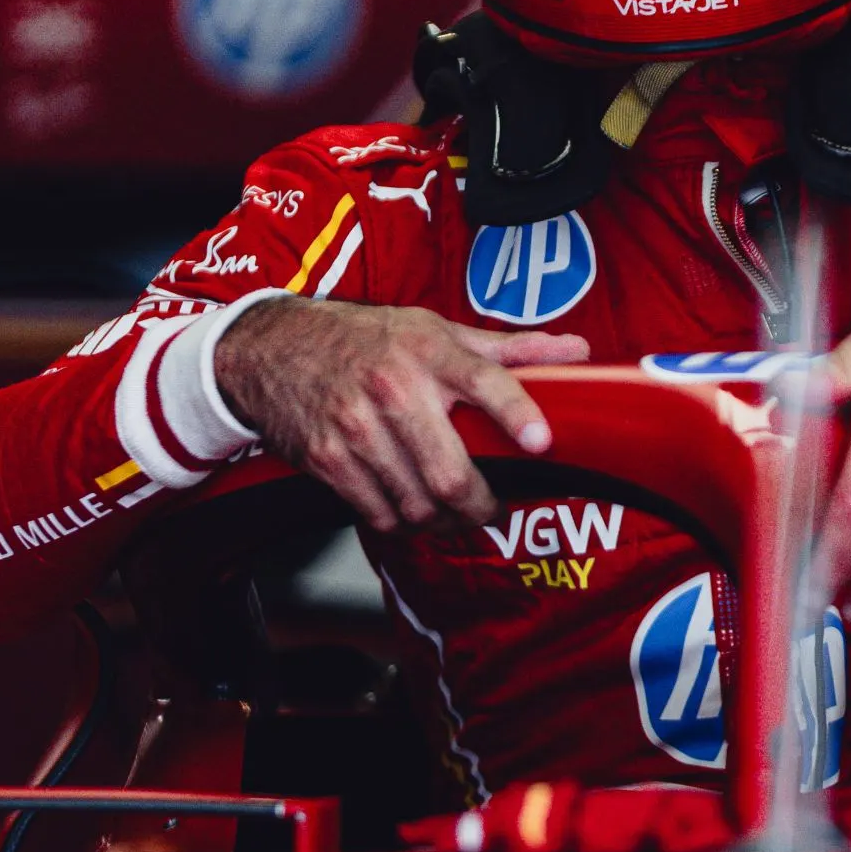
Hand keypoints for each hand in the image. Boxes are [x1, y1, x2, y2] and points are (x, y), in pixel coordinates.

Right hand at [213, 299, 588, 532]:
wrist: (272, 349)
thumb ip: (508, 349)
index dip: (517, 414)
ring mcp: (356, 427)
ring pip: (417, 504)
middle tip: (491, 508)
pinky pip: (379, 513)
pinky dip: (401, 521)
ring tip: (450, 511)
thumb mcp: (434, 330)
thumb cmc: (364, 338)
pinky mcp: (327, 458)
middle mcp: (393, 388)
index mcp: (428, 351)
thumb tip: (577, 352)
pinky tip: (407, 506)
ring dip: (442, 520)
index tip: (541, 441)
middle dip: (481, 506)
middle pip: (450, 473)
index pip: (484, 381)